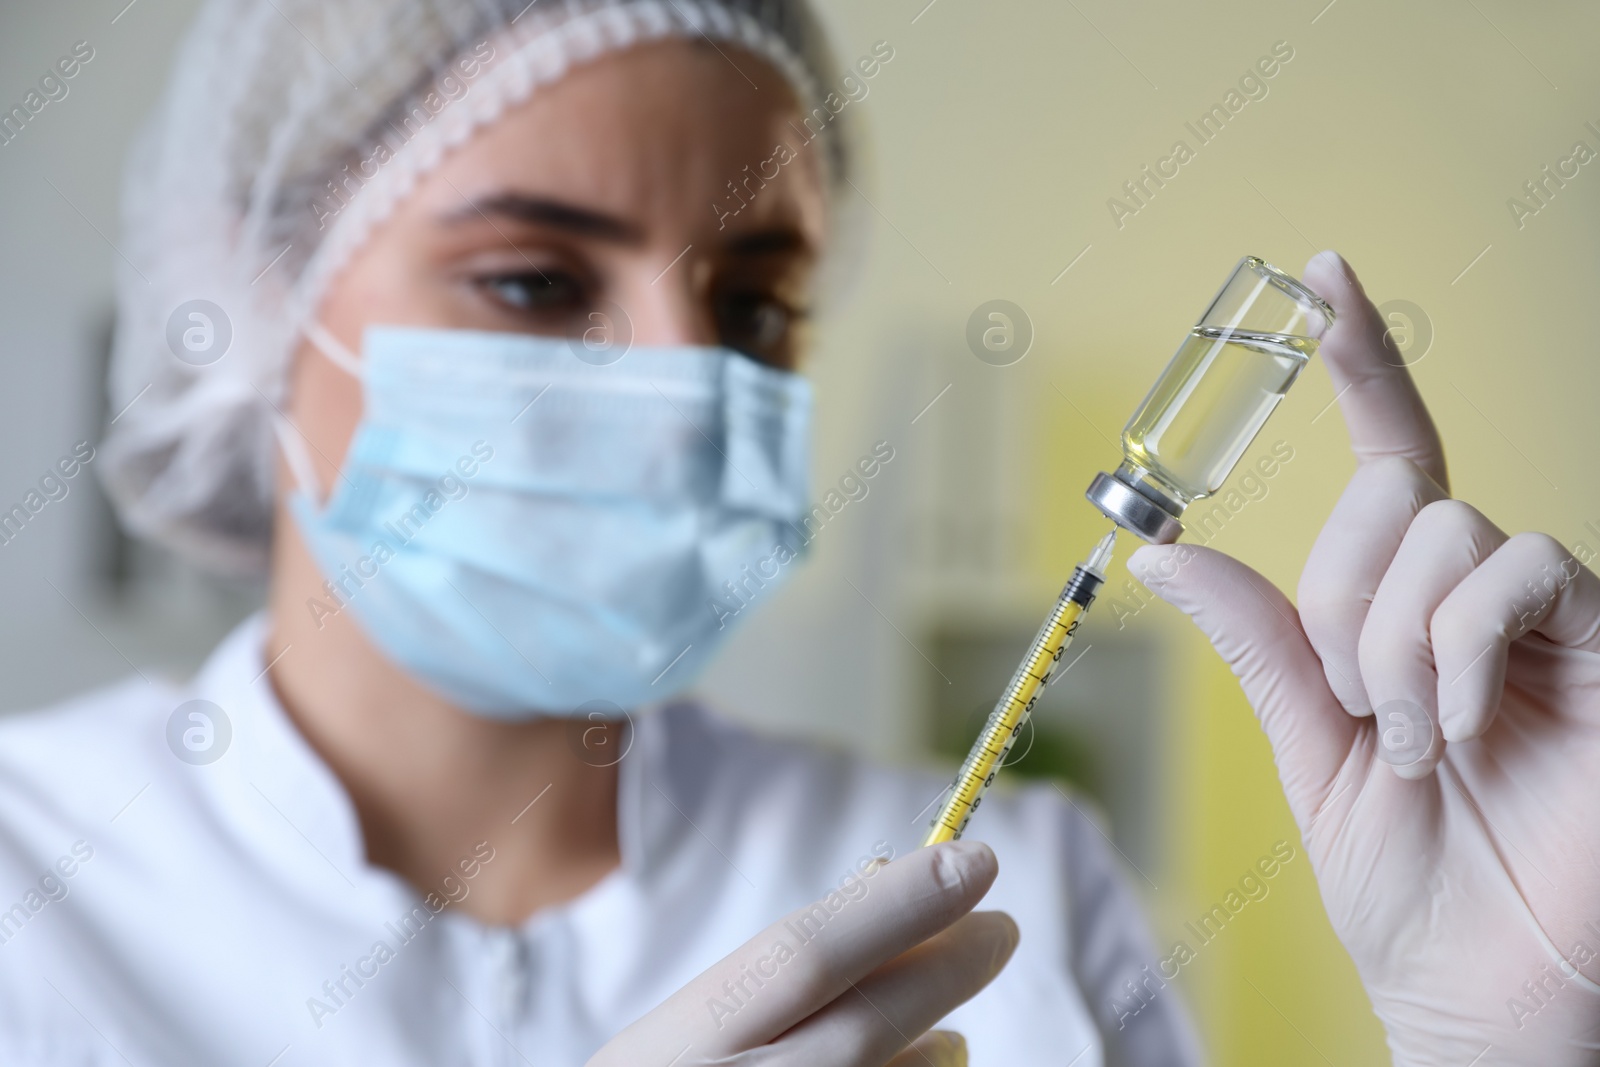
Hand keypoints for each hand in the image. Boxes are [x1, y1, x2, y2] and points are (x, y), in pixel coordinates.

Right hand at [586, 840, 1016, 1066]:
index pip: (802, 956)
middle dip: (944, 970)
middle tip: (1002, 930)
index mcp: (676, 1047)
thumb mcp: (683, 1037)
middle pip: (862, 1027)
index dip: (896, 906)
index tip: (973, 862)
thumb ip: (773, 985)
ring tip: (951, 1032)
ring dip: (934, 1050)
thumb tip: (891, 910)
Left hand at [1130, 252, 1599, 1065]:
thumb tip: (1162, 550)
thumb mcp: (1311, 746)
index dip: (1362, 360)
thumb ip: (1260, 639)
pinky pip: (1520, 573)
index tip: (1323, 271)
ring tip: (1415, 742)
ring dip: (1395, 645)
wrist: (1476, 986)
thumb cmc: (1405, 877)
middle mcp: (1484, 594)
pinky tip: (1461, 731)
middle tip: (1364, 712)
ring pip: (1447, 533)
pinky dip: (1456, 649)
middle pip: (1398, 496)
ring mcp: (1553, 620)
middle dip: (1344, 603)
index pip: (1389, 455)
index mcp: (1408, 607)